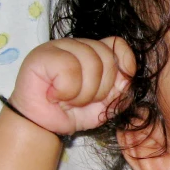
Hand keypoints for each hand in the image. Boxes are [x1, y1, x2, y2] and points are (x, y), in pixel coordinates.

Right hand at [8, 37, 135, 135]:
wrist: (43, 125)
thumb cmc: (72, 112)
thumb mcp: (105, 105)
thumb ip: (120, 91)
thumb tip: (127, 77)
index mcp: (94, 53)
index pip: (116, 44)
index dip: (124, 62)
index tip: (120, 83)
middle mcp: (78, 46)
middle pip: (107, 56)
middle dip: (101, 89)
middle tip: (83, 100)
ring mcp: (59, 46)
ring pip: (90, 63)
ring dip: (83, 93)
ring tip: (68, 99)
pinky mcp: (42, 55)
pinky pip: (69, 69)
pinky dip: (67, 90)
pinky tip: (55, 95)